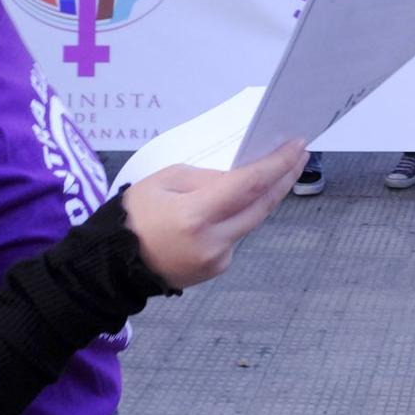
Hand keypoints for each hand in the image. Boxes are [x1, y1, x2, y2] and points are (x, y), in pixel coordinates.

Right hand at [120, 140, 306, 288]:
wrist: (114, 265)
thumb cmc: (133, 216)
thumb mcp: (164, 181)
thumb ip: (206, 177)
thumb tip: (240, 177)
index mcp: (194, 215)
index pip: (249, 185)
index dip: (277, 164)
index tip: (297, 145)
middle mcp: (212, 242)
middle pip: (262, 205)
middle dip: (284, 177)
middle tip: (300, 154)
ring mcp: (217, 259)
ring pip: (252, 221)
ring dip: (264, 196)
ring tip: (276, 171)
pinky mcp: (217, 268)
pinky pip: (236, 235)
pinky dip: (239, 216)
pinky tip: (233, 205)